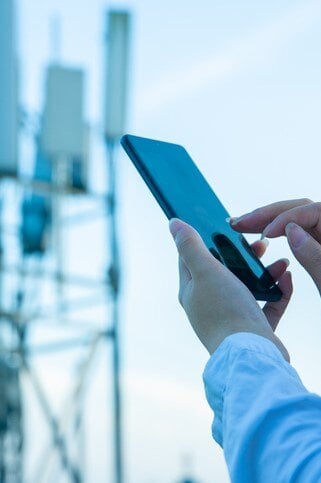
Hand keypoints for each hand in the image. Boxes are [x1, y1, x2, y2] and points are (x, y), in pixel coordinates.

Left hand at [169, 218, 290, 359]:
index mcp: (192, 291)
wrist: (251, 355)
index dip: (204, 240)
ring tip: (278, 260)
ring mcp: (230, 317)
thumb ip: (190, 246)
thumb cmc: (225, 312)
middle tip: (258, 243)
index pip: (191, 259)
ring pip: (247, 286)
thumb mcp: (205, 271)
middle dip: (241, 254)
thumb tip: (173, 223)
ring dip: (263, 271)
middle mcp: (208, 304)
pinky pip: (267, 304)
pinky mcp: (252, 327)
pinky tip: (286, 278)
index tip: (221, 227)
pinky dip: (277, 291)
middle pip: (223, 271)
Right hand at [229, 199, 320, 294]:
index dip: (286, 217)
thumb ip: (316, 256)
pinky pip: (300, 234)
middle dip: (269, 214)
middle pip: (302, 210)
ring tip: (243, 226)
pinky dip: (280, 233)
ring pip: (298, 221)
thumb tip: (291, 229)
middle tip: (239, 223)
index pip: (313, 210)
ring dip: (269, 221)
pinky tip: (263, 236)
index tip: (265, 234)